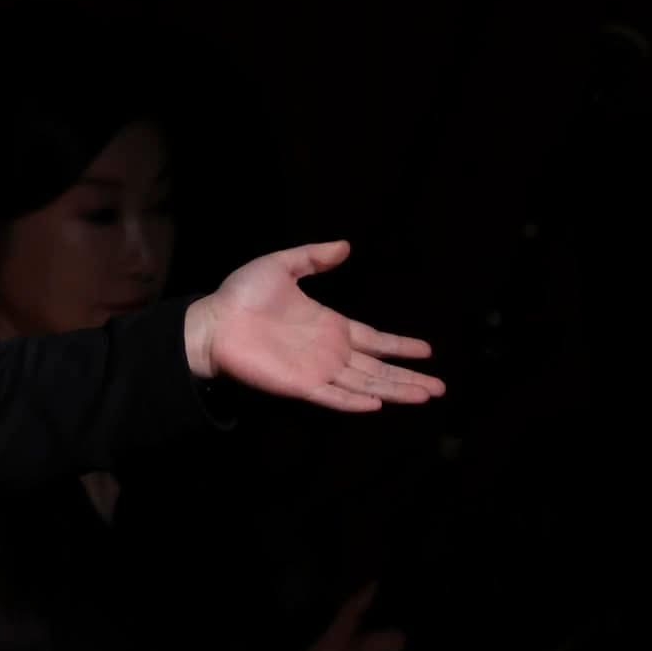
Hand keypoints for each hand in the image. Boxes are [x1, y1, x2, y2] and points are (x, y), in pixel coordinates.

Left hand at [184, 241, 444, 411]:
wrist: (211, 321)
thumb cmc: (241, 296)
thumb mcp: (281, 266)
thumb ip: (313, 258)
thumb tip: (345, 245)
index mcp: (329, 326)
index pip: (374, 339)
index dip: (399, 346)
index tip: (427, 350)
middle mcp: (329, 352)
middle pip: (378, 368)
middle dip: (409, 377)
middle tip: (440, 386)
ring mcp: (316, 370)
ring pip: (364, 384)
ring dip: (395, 390)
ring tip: (426, 395)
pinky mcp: (298, 385)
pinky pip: (332, 396)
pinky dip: (354, 401)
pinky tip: (378, 404)